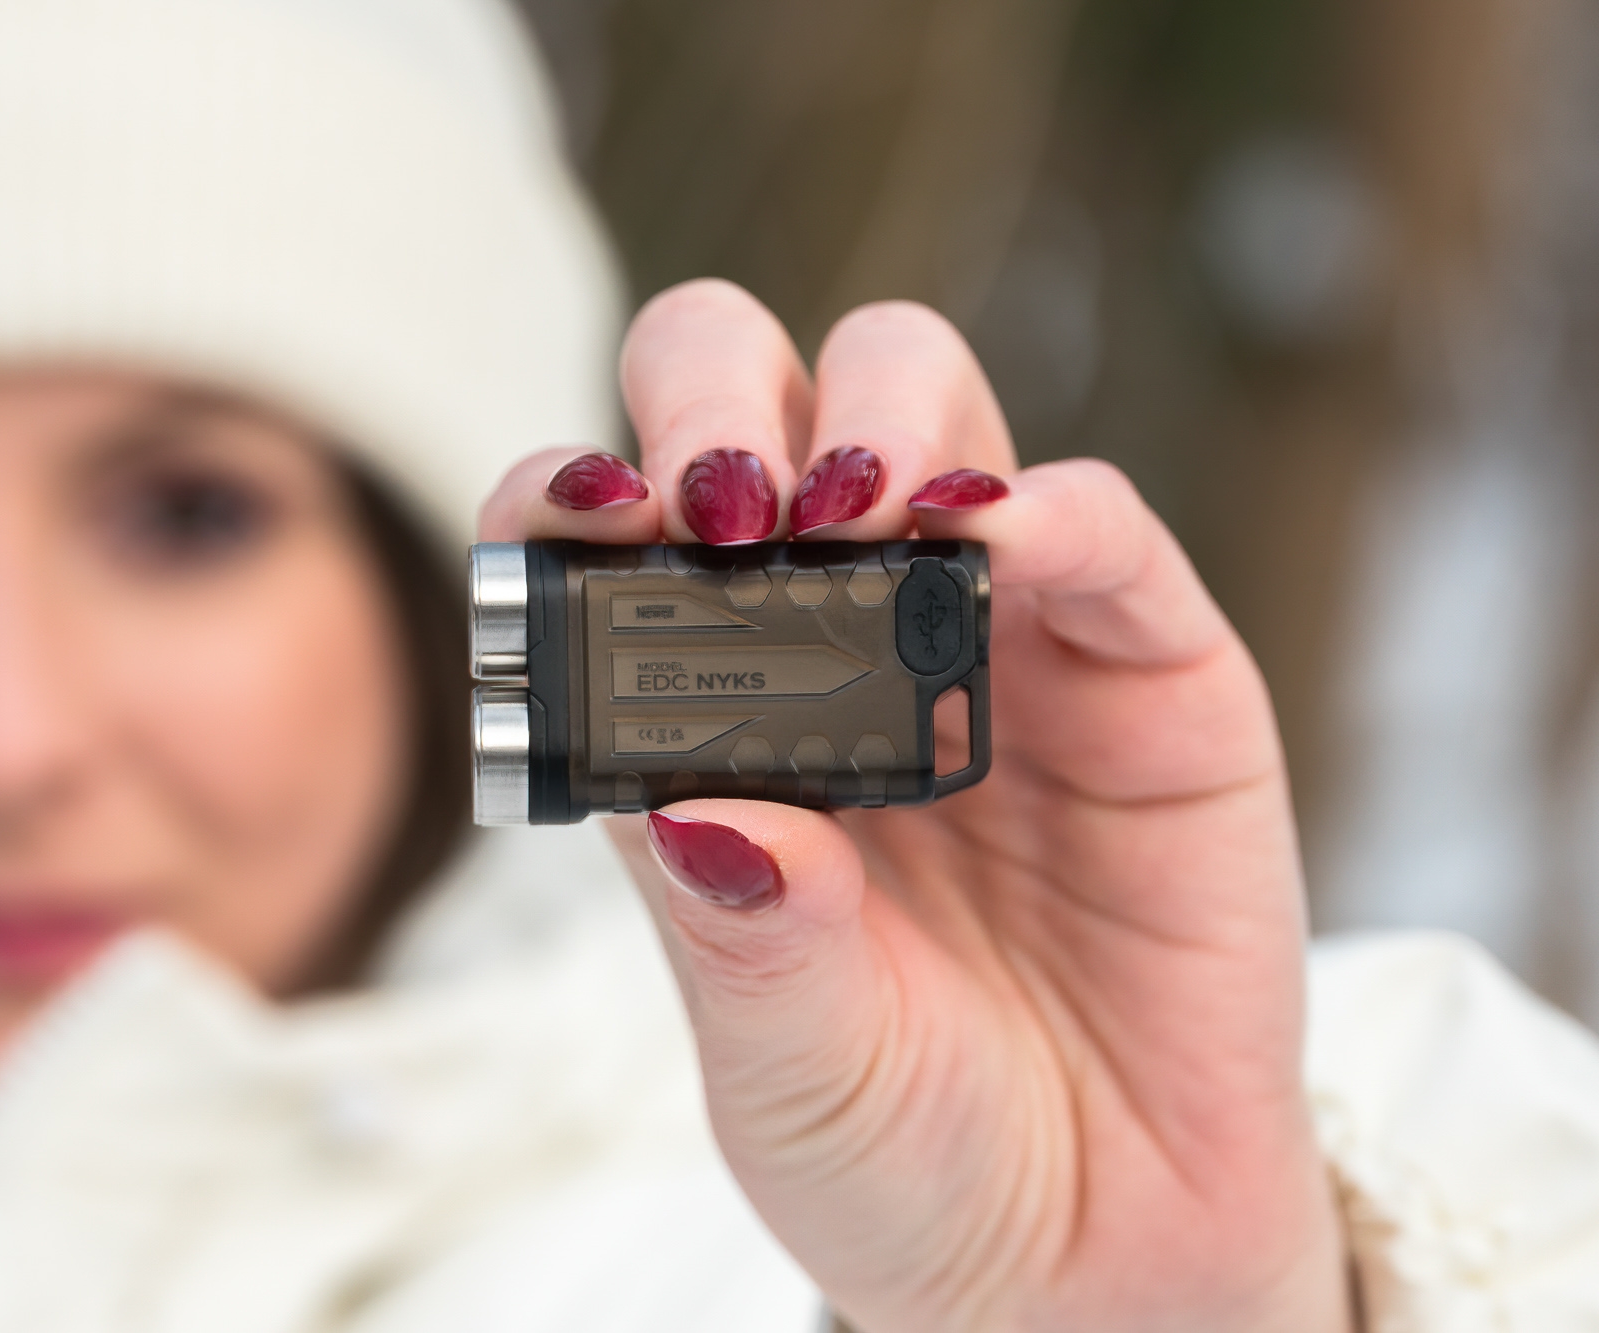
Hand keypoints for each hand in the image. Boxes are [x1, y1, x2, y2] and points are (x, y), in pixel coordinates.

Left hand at [478, 280, 1350, 1331]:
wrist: (1092, 1246)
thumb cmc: (903, 1146)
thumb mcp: (790, 1068)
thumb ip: (744, 938)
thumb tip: (687, 803)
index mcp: (705, 719)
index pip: (605, 532)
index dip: (573, 500)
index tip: (578, 530)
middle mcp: (834, 641)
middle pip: (754, 400)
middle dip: (713, 402)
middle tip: (720, 507)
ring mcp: (990, 637)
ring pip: (922, 403)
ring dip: (875, 421)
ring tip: (853, 520)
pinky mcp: (1147, 671)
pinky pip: (1104, 534)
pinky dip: (1054, 513)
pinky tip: (998, 548)